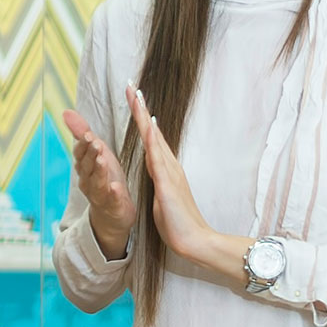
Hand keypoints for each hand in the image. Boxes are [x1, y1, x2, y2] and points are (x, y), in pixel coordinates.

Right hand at [61, 108, 135, 261]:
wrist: (111, 214)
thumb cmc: (105, 179)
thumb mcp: (96, 153)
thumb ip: (82, 133)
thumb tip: (66, 112)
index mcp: (84, 167)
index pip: (80, 154)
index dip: (83, 145)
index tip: (88, 135)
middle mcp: (88, 181)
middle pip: (86, 167)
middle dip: (90, 155)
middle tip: (95, 143)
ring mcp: (99, 195)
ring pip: (96, 182)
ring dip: (99, 171)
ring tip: (103, 161)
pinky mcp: (113, 206)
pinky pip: (111, 200)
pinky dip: (113, 194)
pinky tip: (115, 188)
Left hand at [126, 86, 216, 265]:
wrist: (194, 240)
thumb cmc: (177, 221)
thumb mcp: (163, 194)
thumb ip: (159, 178)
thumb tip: (155, 166)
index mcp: (164, 168)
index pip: (150, 137)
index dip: (141, 117)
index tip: (133, 98)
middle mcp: (168, 165)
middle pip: (151, 131)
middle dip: (141, 109)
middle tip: (131, 86)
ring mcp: (169, 174)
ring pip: (155, 140)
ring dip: (145, 119)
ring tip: (137, 98)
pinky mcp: (168, 186)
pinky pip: (159, 162)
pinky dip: (154, 144)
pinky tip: (149, 129)